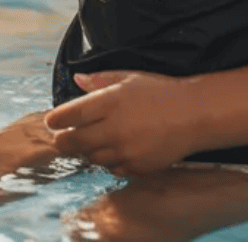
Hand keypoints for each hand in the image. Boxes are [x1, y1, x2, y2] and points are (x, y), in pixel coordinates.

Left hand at [44, 70, 200, 175]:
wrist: (195, 115)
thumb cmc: (161, 92)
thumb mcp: (128, 78)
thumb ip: (99, 80)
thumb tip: (76, 79)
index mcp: (108, 102)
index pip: (68, 116)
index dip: (55, 120)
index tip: (52, 122)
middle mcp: (114, 128)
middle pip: (73, 142)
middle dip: (64, 141)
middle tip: (63, 138)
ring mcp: (125, 150)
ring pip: (91, 158)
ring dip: (87, 151)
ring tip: (93, 141)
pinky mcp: (138, 166)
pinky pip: (113, 169)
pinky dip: (109, 162)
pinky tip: (115, 151)